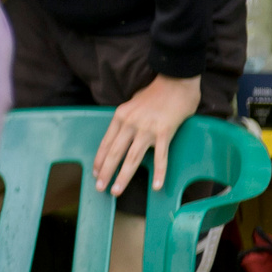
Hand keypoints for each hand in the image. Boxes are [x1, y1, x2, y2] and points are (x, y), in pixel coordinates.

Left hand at [95, 73, 201, 197]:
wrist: (176, 80)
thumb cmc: (156, 93)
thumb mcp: (132, 104)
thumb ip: (126, 120)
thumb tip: (120, 136)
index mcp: (120, 117)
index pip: (105, 143)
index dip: (99, 160)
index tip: (95, 173)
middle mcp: (130, 124)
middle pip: (114, 153)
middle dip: (105, 173)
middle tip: (99, 188)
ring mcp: (147, 129)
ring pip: (131, 159)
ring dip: (122, 177)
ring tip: (116, 191)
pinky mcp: (164, 132)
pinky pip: (160, 157)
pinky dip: (158, 173)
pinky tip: (156, 186)